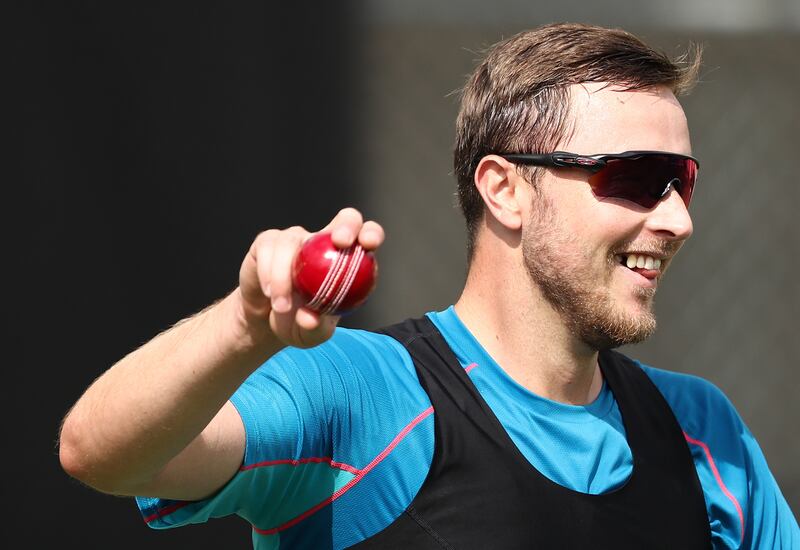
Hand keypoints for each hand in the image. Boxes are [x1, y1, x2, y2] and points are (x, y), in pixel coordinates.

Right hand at [237, 208, 383, 348]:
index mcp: (346, 260)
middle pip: (346, 217)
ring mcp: (296, 239)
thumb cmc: (299, 324)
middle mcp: (325, 243)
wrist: (264, 321)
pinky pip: (269, 248)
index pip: (367, 236)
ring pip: (294, 241)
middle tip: (341, 243)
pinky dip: (269, 273)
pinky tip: (270, 293)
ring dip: (286, 275)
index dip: (371, 233)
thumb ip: (316, 328)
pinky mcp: (268, 242)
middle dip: (346, 225)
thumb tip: (310, 319)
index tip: (368, 244)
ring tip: (281, 308)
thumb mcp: (311, 334)